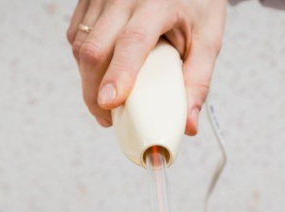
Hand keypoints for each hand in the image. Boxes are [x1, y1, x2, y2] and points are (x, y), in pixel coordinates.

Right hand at [66, 0, 226, 133]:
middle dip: (94, 92)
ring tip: (108, 97)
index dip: (117, 75)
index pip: (131, 42)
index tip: (109, 103)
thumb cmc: (195, 3)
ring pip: (81, 47)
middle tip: (108, 117)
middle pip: (94, 50)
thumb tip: (189, 125)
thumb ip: (198, 81)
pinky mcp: (89, 1)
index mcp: (157, 4)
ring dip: (89, 79)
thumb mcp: (207, 39)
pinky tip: (102, 70)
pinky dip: (85, 62)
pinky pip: (77, 37)